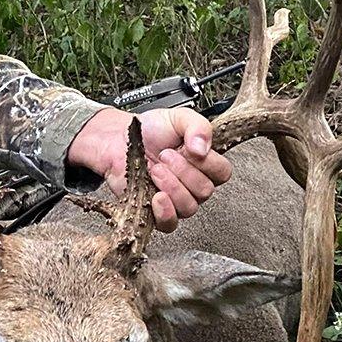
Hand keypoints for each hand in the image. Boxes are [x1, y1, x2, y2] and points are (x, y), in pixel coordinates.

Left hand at [66, 106, 231, 231]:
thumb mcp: (178, 118)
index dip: (208, 162)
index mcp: (204, 162)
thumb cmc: (150, 131)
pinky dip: (164, 212)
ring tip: (156, 170)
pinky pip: (169, 224)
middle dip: (183, 171)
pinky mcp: (157, 212)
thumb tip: (203, 148)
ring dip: (172, 186)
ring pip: (189, 207)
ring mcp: (176, 200)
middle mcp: (193, 184)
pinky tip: (157, 196)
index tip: (189, 148)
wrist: (119, 139)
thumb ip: (197, 126)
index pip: (222, 172)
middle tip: (165, 156)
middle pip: (205, 190)